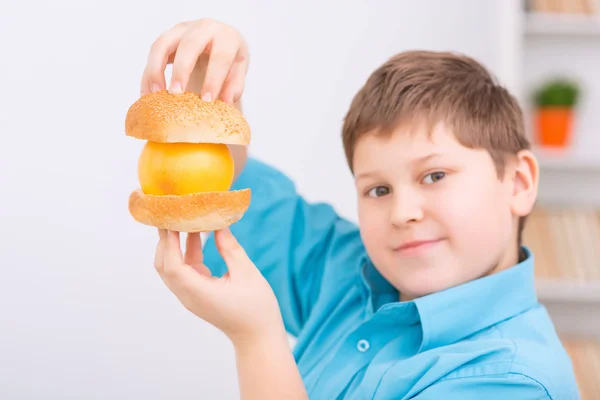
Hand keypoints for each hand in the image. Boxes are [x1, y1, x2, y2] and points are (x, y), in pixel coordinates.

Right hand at [141, 18, 249, 103]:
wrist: (220, 41)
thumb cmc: (231, 57)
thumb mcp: (238, 70)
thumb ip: (234, 87)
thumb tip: (225, 104)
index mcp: (226, 37)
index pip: (221, 56)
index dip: (213, 79)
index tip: (206, 101)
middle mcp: (204, 28)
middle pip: (190, 45)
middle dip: (181, 70)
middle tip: (176, 94)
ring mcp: (182, 30)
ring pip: (163, 44)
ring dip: (156, 69)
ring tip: (155, 94)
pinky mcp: (168, 37)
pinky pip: (153, 53)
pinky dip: (149, 74)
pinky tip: (148, 94)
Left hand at [154, 229, 284, 344]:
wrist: (258, 337)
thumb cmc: (257, 309)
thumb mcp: (247, 274)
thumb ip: (230, 248)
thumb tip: (218, 224)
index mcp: (199, 294)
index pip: (173, 266)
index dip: (169, 242)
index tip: (172, 220)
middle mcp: (189, 296)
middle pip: (164, 266)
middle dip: (165, 240)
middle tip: (171, 214)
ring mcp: (191, 296)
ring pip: (172, 267)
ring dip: (175, 244)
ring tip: (183, 219)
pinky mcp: (197, 293)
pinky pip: (185, 269)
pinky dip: (187, 251)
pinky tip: (197, 234)